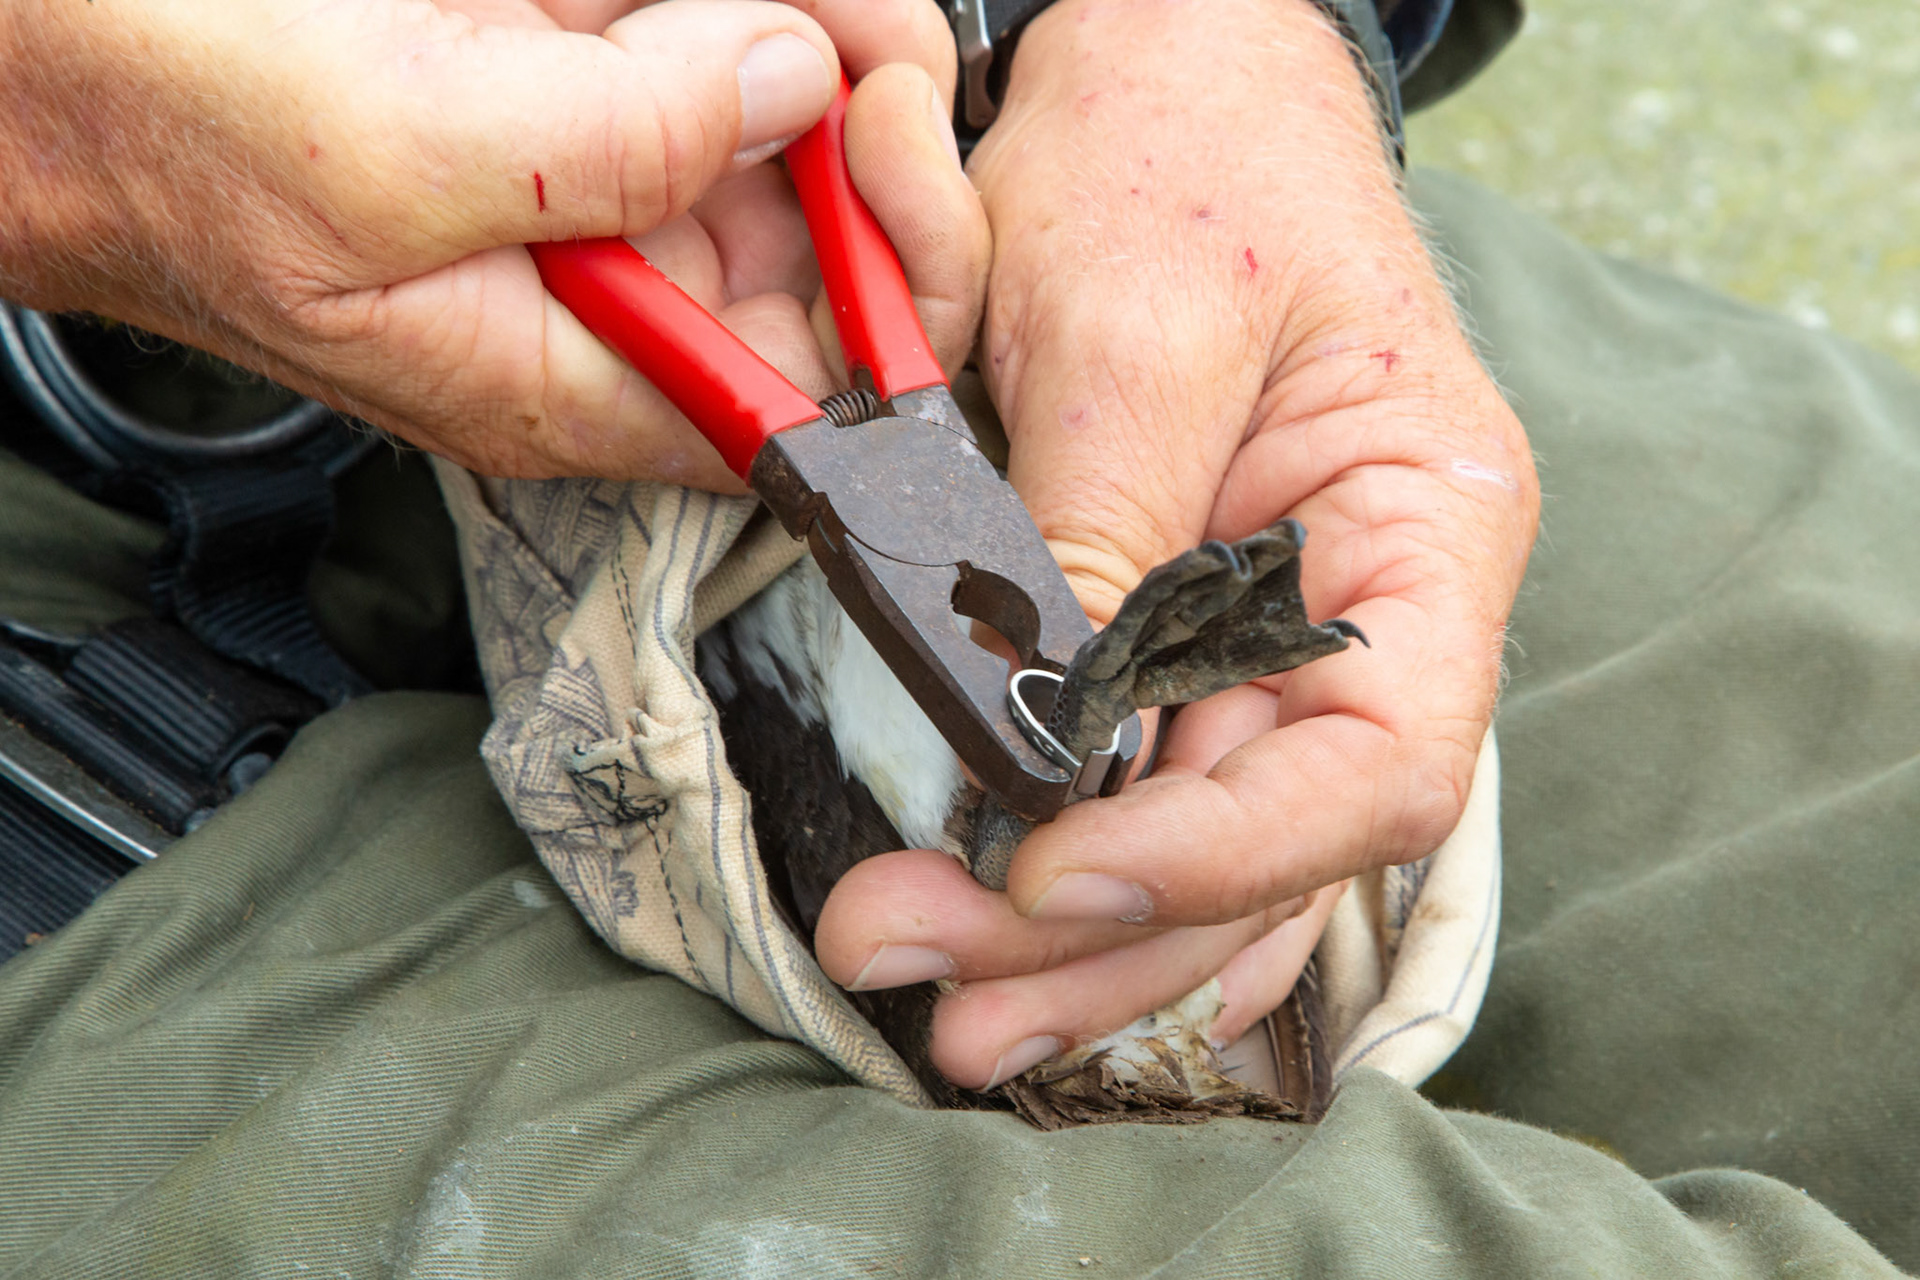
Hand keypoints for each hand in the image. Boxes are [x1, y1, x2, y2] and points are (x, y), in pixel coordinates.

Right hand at [0, 0, 982, 486]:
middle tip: (850, 27)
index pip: (813, 395)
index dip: (892, 286)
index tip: (879, 142)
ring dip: (806, 33)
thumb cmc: (156, 128)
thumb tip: (791, 86)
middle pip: (827, 245)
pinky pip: (700, 39)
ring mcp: (595, 174)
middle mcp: (606, 290)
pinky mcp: (569, 76)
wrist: (41, 39)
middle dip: (867, 123)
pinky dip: (725, 3)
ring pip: (782, 120)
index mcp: (575, 375)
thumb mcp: (387, 157)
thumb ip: (613, 144)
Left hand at [813, 0, 1536, 1088]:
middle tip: (946, 1004)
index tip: (1053, 877)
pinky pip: (1163, 797)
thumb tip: (1046, 747)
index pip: (1373, 764)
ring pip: (1212, 849)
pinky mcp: (1187, 639)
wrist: (1166, 84)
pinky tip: (1028, 962)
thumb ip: (1104, 538)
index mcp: (1427, 529)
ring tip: (948, 1014)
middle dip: (1111, 940)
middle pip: (1278, 844)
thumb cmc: (1184, 163)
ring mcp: (1280, 638)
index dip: (1223, 857)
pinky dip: (1097, 889)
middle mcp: (1372, 614)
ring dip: (1084, 950)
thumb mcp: (1141, 327)